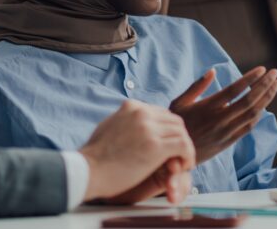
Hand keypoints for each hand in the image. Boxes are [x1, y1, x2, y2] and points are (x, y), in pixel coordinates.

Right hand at [80, 100, 194, 201]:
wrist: (87, 170)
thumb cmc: (95, 157)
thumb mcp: (109, 126)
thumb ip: (124, 121)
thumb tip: (131, 124)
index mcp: (131, 107)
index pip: (161, 113)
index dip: (168, 131)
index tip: (169, 145)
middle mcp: (142, 113)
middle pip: (174, 121)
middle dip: (179, 138)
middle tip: (178, 155)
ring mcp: (149, 128)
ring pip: (182, 132)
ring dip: (185, 148)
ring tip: (182, 163)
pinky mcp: (155, 146)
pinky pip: (184, 146)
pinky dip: (188, 156)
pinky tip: (183, 166)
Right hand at [170, 66, 276, 162]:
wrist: (173, 155)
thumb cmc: (176, 124)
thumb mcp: (180, 102)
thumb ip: (197, 86)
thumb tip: (212, 71)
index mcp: (208, 106)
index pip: (235, 90)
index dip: (250, 78)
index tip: (262, 69)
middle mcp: (219, 119)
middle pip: (248, 101)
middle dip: (265, 85)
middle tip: (275, 73)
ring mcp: (226, 132)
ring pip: (252, 114)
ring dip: (267, 99)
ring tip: (276, 86)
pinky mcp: (228, 142)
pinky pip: (248, 127)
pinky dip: (258, 115)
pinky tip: (264, 105)